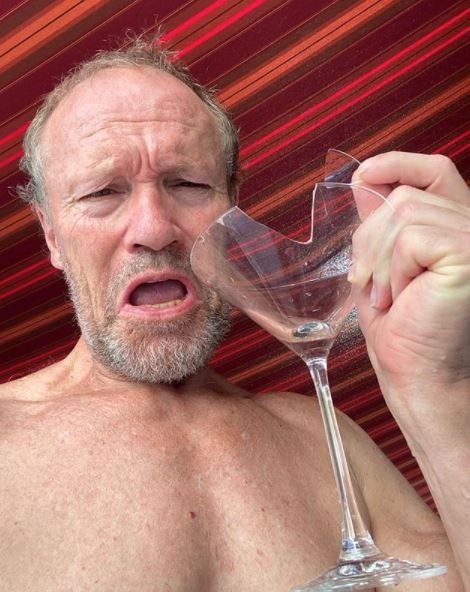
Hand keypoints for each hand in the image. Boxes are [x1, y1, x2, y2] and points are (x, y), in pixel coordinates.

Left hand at [349, 151, 469, 434]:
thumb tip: (365, 183)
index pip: (435, 171)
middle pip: (403, 196)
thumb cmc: (406, 335)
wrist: (422, 382)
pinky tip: (407, 300)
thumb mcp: (384, 270)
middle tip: (377, 289)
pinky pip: (408, 236)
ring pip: (401, 211)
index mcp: (458, 230)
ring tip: (395, 299)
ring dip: (381, 262)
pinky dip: (393, 271)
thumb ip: (381, 225)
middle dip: (370, 242)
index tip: (363, 176)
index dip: (398, 163)